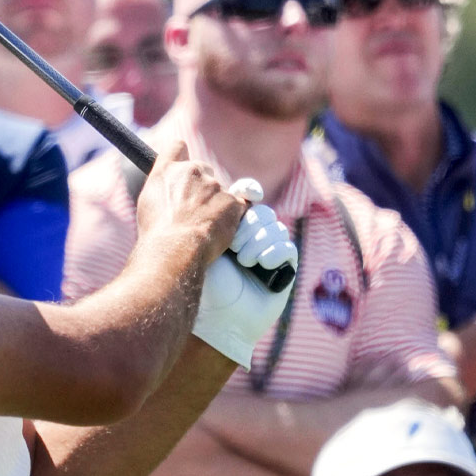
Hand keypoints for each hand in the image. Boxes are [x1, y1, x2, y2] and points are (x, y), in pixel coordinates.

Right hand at [134, 141, 245, 267]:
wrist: (174, 248)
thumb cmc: (156, 230)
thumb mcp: (148, 201)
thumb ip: (162, 185)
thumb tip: (170, 187)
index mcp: (167, 170)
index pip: (177, 147)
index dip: (182, 157)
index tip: (185, 169)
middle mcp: (192, 171)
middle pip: (203, 170)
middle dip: (202, 186)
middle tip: (195, 210)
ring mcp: (215, 185)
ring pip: (220, 191)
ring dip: (216, 204)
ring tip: (203, 227)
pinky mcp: (233, 201)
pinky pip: (240, 205)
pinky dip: (233, 216)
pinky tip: (220, 228)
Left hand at [191, 180, 298, 367]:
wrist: (211, 315)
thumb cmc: (195, 278)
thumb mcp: (188, 236)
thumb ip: (192, 205)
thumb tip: (189, 160)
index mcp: (223, 226)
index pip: (244, 195)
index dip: (248, 191)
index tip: (244, 193)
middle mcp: (245, 237)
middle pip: (260, 211)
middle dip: (247, 225)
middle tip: (233, 244)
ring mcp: (264, 252)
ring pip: (273, 226)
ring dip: (257, 241)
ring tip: (243, 259)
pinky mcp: (282, 269)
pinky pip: (287, 248)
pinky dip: (273, 253)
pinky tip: (259, 265)